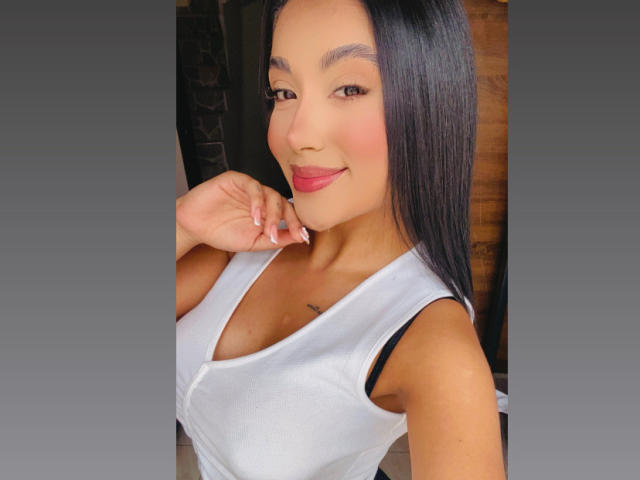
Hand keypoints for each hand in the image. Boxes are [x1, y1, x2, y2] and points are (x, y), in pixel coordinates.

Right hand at [176, 170, 308, 251]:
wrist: (194, 227)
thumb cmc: (221, 233)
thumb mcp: (253, 242)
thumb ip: (275, 240)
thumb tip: (299, 238)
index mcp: (267, 212)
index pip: (289, 213)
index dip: (296, 224)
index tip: (301, 237)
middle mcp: (261, 199)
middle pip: (283, 203)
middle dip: (285, 220)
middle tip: (278, 235)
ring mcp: (250, 189)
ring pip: (270, 193)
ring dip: (271, 213)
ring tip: (263, 228)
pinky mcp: (237, 180)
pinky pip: (253, 186)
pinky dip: (256, 201)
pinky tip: (254, 216)